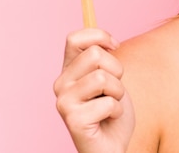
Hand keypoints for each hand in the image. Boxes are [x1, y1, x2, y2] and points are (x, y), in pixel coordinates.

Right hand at [54, 28, 134, 152]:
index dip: (100, 37)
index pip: (74, 38)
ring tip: (110, 105)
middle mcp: (60, 84)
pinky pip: (108, 103)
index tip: (114, 47)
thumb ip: (102, 59)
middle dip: (116, 71)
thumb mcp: (110, 77)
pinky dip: (117, 111)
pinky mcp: (73, 120)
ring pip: (102, 78)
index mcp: (68, 70)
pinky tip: (108, 120)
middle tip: (112, 90)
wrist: (111, 145)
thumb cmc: (111, 111)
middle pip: (95, 55)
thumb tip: (107, 40)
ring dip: (117, 93)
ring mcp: (64, 102)